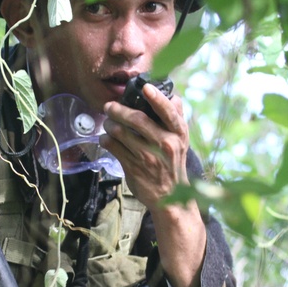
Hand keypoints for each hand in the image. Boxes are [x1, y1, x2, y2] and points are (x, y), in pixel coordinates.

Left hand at [100, 83, 188, 210]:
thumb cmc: (173, 165)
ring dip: (109, 124)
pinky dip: (106, 140)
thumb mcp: (181, 142)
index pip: (169, 112)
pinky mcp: (133, 167)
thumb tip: (173, 95)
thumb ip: (176, 119)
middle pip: (138, 119)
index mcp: (178, 135)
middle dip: (119, 109)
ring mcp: (148, 156)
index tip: (146, 87)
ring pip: (121, 132)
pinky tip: (106, 139)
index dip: (157, 98)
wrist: (170, 199)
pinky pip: (113, 146)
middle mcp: (165, 144)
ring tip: (108, 124)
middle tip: (109, 106)